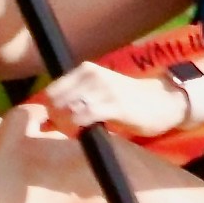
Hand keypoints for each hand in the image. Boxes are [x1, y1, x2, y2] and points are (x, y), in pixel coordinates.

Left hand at [26, 62, 187, 142]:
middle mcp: (92, 76)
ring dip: (66, 125)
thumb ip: (70, 105)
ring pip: (68, 108)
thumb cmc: (127, 100)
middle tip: (67, 131)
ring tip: (76, 132)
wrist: (162, 101)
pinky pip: (85, 116)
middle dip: (56, 119)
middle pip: (56, 101)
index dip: (49, 111)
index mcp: (85, 71)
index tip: (57, 124)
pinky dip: (79, 127)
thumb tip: (41, 124)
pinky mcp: (115, 105)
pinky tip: (86, 132)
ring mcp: (104, 89)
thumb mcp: (97, 97)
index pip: (52, 91)